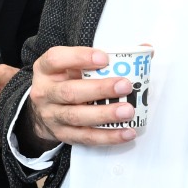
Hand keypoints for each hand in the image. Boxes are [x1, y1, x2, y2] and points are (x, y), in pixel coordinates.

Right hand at [23, 46, 140, 148]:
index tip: (104, 58)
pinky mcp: (63, 135)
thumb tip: (145, 50)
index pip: (56, 59)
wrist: (42, 112)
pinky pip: (86, 137)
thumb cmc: (65, 82)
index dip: (79, 57)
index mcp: (46, 70)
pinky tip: (126, 132)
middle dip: (99, 89)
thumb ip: (103, 57)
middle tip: (125, 86)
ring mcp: (52, 116)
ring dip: (105, 114)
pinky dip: (108, 136)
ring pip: (77, 116)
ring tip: (128, 111)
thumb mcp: (72, 65)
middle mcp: (45, 93)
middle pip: (69, 92)